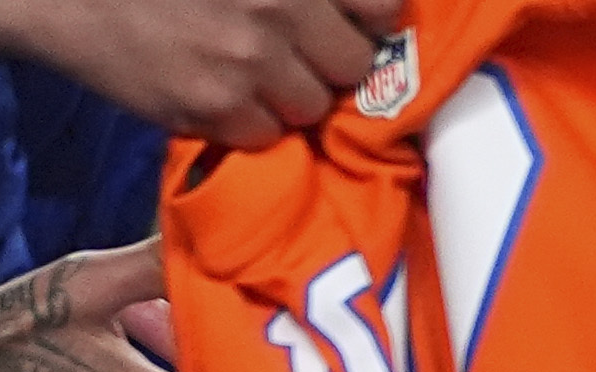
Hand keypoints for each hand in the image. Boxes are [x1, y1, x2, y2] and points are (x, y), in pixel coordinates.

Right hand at [0, 0, 403, 146]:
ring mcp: (246, 59)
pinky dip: (247, 123)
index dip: (369, 22)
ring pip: (313, 106)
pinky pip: (266, 135)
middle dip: (328, 64)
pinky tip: (215, 91)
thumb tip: (369, 15)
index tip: (350, 25)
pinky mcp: (212, 105)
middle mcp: (278, 7)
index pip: (383, 9)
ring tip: (247, 70)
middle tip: (291, 51)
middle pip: (354, 66)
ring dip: (289, 97)